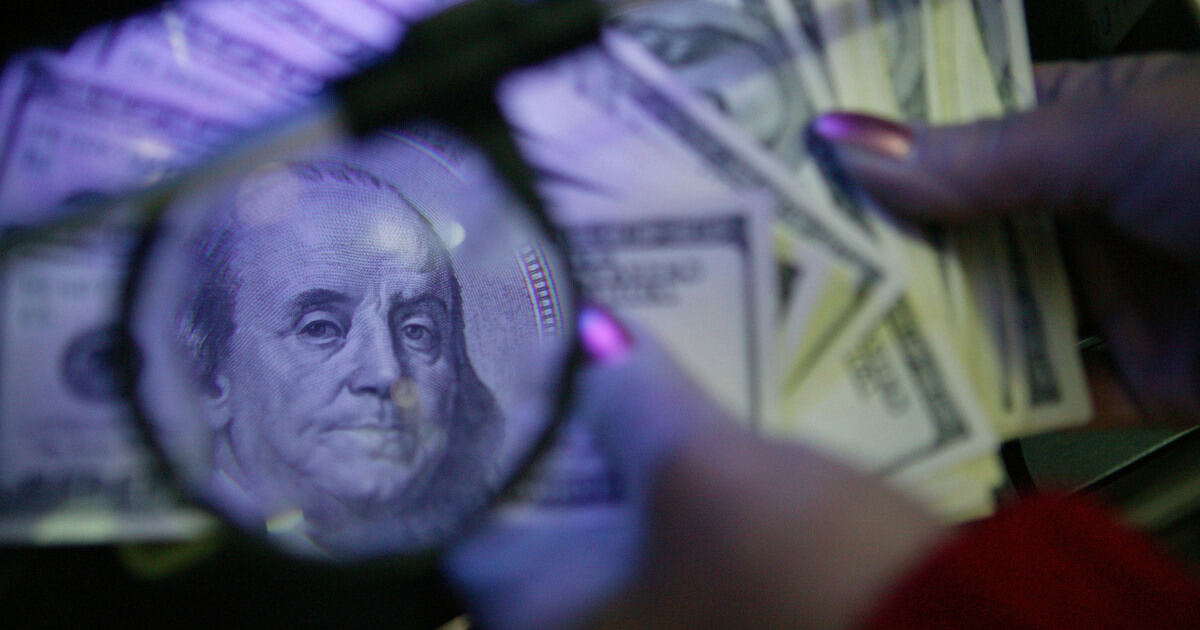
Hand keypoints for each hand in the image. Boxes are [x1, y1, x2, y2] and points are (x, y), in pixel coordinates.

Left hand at [444, 309, 943, 628]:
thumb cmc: (792, 572)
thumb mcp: (701, 469)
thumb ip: (628, 394)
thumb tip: (589, 333)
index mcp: (544, 620)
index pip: (469, 515)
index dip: (481, 430)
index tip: (502, 355)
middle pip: (541, 520)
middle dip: (561, 431)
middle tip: (570, 342)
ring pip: (610, 531)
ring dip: (620, 456)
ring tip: (626, 363)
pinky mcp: (716, 618)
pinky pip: (664, 550)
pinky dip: (665, 492)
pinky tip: (689, 429)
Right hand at [810, 53, 1199, 426]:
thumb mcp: (1121, 138)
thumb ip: (987, 155)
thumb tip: (850, 147)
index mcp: (1098, 123)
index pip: (970, 121)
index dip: (890, 138)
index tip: (799, 155)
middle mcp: (1098, 207)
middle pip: (969, 227)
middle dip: (888, 242)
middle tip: (787, 252)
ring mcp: (1121, 295)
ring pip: (1000, 315)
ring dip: (927, 330)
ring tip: (824, 330)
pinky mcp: (1147, 379)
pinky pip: (1053, 399)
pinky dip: (993, 410)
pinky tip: (915, 410)